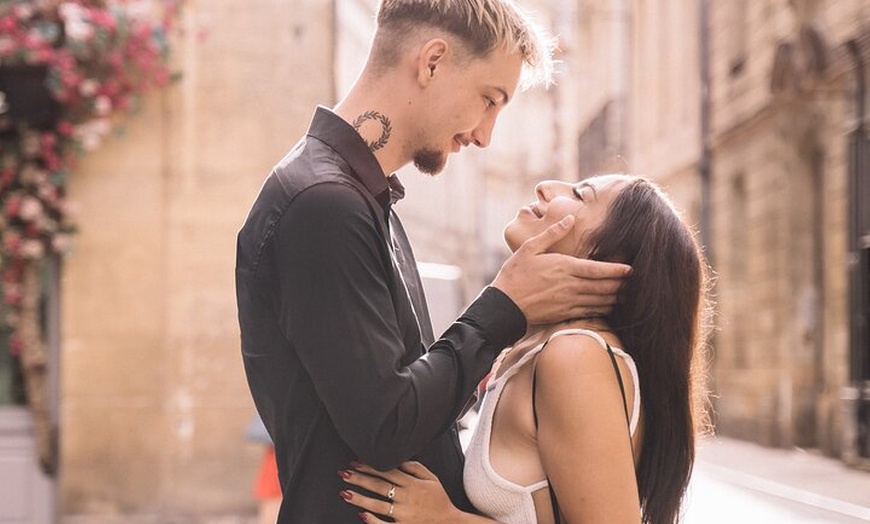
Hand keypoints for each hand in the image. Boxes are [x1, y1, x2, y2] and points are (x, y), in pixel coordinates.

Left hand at [339, 461, 460, 523]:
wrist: (449, 523)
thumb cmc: (440, 500)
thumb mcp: (432, 479)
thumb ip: (416, 467)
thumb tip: (399, 460)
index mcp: (413, 484)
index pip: (387, 471)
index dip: (370, 466)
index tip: (356, 461)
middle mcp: (407, 498)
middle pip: (379, 486)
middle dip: (360, 479)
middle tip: (344, 473)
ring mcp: (404, 514)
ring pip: (378, 505)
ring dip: (360, 498)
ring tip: (345, 493)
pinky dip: (373, 521)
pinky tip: (361, 515)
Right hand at [492, 215, 630, 324]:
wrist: (503, 304)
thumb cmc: (514, 274)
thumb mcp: (529, 248)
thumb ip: (552, 234)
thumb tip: (569, 219)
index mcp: (563, 267)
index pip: (597, 269)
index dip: (617, 270)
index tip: (630, 269)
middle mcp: (569, 285)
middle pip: (603, 286)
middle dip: (620, 284)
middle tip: (634, 282)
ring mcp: (568, 301)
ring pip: (599, 300)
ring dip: (615, 297)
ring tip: (626, 294)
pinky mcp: (564, 313)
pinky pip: (589, 312)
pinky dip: (602, 309)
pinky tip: (609, 306)